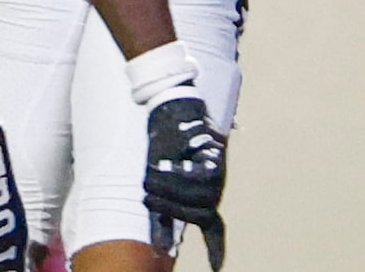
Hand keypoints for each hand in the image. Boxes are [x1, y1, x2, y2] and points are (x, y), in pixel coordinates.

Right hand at [143, 94, 227, 267]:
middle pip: (197, 215)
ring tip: (148, 178)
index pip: (214, 228)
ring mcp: (218, 175)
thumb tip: (162, 248)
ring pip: (195, 198)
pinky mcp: (215, 159)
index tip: (216, 269)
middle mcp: (215, 189)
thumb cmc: (166, 146)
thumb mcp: (162, 182)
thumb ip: (165, 212)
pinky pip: (194, 179)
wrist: (173, 109)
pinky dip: (173, 177)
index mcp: (205, 196)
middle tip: (146, 196)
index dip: (215, 249)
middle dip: (170, 209)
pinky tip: (160, 169)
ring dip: (168, 192)